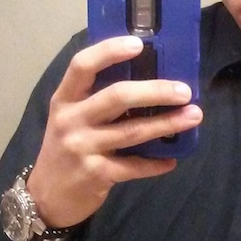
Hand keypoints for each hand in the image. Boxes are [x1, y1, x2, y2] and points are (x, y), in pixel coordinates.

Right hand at [28, 36, 202, 226]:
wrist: (47, 197)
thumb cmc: (65, 150)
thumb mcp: (71, 120)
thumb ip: (96, 101)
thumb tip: (147, 82)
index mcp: (65, 100)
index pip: (82, 66)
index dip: (109, 51)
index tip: (139, 44)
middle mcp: (71, 120)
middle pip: (116, 97)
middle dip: (155, 91)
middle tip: (185, 91)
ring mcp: (82, 148)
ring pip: (132, 131)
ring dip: (166, 124)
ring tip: (193, 117)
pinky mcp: (96, 174)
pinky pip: (134, 167)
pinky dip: (155, 164)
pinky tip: (171, 160)